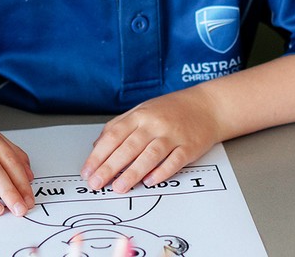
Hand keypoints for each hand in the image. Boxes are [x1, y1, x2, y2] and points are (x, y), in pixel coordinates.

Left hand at [80, 88, 220, 193]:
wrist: (206, 106)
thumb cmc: (171, 110)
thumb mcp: (142, 111)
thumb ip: (120, 126)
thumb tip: (97, 146)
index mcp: (139, 115)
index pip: (114, 135)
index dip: (98, 154)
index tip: (87, 171)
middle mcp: (154, 124)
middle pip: (128, 146)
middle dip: (110, 167)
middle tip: (96, 183)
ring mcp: (172, 135)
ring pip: (150, 155)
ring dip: (133, 172)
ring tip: (119, 187)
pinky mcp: (189, 146)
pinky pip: (174, 161)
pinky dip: (162, 171)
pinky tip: (150, 181)